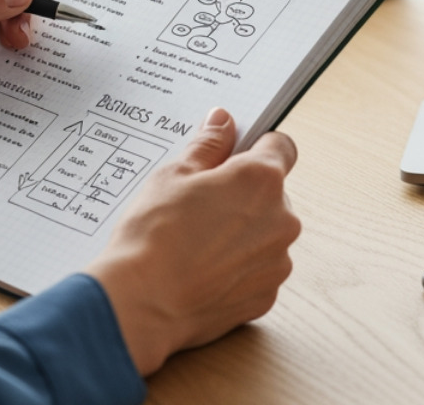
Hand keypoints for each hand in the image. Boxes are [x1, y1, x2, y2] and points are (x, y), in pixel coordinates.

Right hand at [86, 108, 300, 374]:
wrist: (141, 303)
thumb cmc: (154, 234)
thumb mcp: (173, 175)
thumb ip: (208, 145)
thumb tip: (223, 121)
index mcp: (262, 179)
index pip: (281, 147)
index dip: (258, 147)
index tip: (236, 154)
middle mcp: (282, 219)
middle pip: (272, 194)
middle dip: (243, 194)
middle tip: (200, 203)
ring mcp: (277, 261)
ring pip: (265, 234)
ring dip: (242, 233)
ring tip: (196, 241)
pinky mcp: (266, 295)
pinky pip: (258, 270)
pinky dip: (237, 268)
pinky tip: (202, 269)